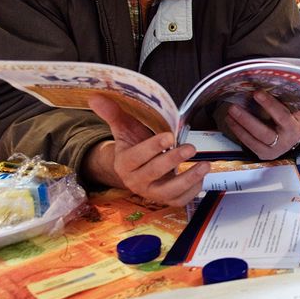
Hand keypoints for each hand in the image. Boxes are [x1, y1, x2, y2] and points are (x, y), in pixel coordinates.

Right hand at [85, 95, 208, 206]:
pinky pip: (180, 200)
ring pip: (169, 191)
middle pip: (154, 172)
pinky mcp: (167, 200)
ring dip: (188, 179)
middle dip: (173, 159)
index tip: (169, 136)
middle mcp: (136, 182)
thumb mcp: (124, 128)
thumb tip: (95, 97)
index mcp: (124, 164)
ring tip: (204, 165)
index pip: (137, 157)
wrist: (138, 169)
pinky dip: (193, 190)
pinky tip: (202, 176)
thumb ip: (112, 113)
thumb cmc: (134, 144)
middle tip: (191, 147)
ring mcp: (152, 193)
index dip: (153, 147)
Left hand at [223, 89, 299, 159]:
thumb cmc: (294, 116)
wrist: (295, 135)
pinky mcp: (264, 155)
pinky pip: (249, 145)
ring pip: (254, 141)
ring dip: (239, 127)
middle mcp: (285, 142)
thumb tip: (265, 82)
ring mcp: (275, 151)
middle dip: (247, 120)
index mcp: (295, 127)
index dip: (269, 104)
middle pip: (264, 133)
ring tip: (228, 114)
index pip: (282, 116)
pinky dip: (239, 133)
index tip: (256, 93)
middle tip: (233, 107)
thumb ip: (284, 98)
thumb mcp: (295, 106)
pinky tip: (231, 122)